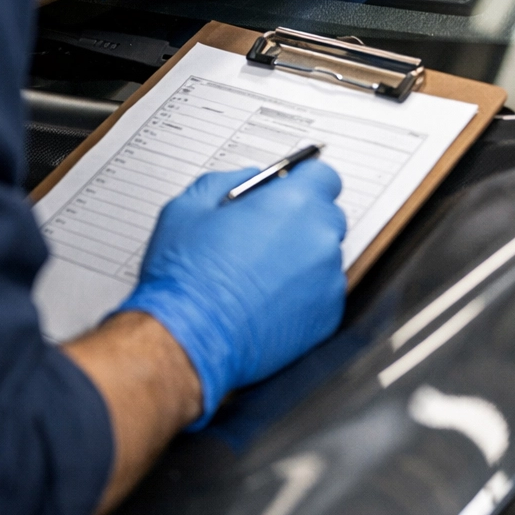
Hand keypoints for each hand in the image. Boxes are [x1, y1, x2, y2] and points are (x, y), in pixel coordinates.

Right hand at [119, 160, 347, 425]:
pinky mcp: (328, 315)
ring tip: (259, 276)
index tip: (288, 192)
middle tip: (263, 238)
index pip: (323, 176)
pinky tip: (267, 302)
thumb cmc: (185, 275)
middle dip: (300, 222)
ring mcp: (329, 278)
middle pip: (325, 216)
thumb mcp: (190, 206)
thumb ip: (231, 179)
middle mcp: (320, 237)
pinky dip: (302, 295)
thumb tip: (254, 178)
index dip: (302, 183)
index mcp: (294, 202)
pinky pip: (322, 293)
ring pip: (323, 257)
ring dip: (301, 260)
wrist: (187, 338)